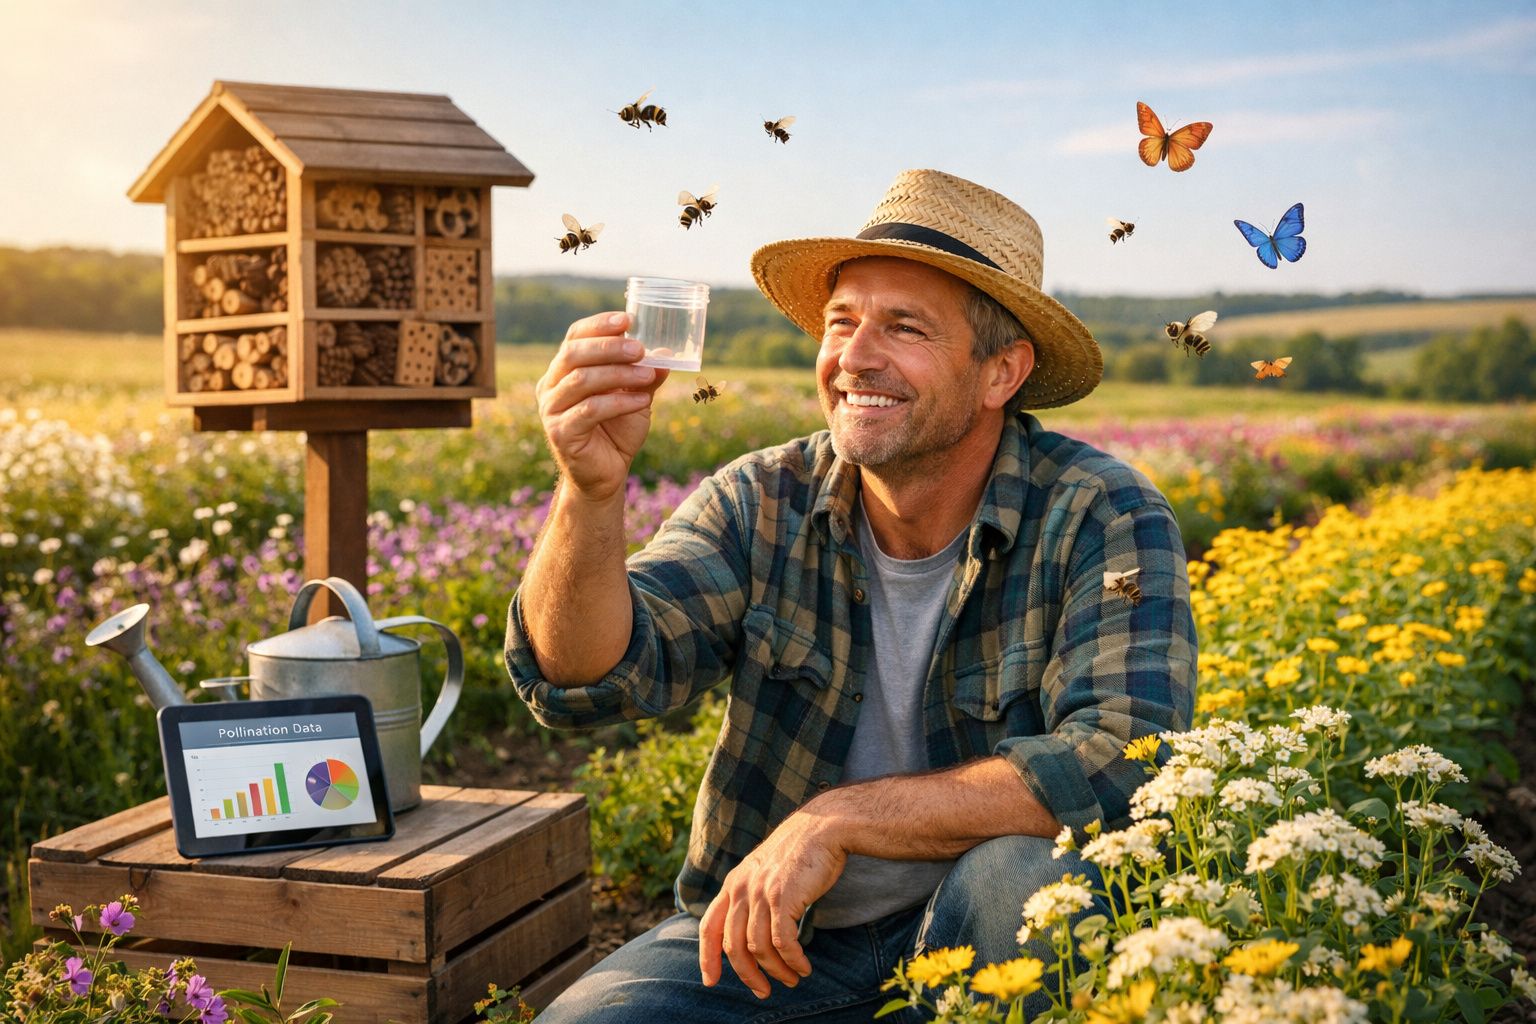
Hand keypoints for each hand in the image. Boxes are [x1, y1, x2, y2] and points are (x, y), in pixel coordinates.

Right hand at [536, 312, 668, 501]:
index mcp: (564, 370)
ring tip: (649, 374)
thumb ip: (645, 376)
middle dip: (610, 347)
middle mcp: (551, 385)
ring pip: (582, 380)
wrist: (606, 475)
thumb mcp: (636, 397)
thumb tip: (667, 352)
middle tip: (640, 349)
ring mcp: (551, 409)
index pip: (575, 337)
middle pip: (574, 354)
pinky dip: (619, 402)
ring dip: (619, 374)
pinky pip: (590, 410)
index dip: (599, 325)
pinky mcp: (560, 432)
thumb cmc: (617, 432)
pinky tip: (642, 402)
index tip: (628, 318)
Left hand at [698, 802, 846, 998]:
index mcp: (732, 883)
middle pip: (733, 945)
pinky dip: (793, 960)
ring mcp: (761, 893)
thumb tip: (752, 934)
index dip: (707, 957)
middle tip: (764, 991)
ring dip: (777, 970)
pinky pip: (783, 942)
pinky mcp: (783, 897)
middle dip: (748, 975)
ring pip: (759, 948)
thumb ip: (752, 896)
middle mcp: (741, 888)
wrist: (823, 827)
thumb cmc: (800, 853)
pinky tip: (804, 967)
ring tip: (793, 978)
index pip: (708, 926)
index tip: (710, 981)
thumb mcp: (765, 872)